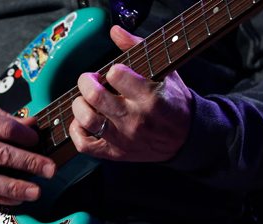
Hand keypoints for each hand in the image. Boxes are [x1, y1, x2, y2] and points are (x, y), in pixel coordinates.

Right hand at [0, 94, 55, 204]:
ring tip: (35, 192)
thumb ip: (2, 117)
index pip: (4, 129)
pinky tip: (15, 199)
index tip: (38, 141)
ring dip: (15, 189)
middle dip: (29, 164)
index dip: (25, 137)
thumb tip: (32, 127)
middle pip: (0, 155)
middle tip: (49, 170)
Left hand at [69, 25, 192, 161]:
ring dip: (79, 105)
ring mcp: (123, 139)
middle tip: (90, 81)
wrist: (186, 139)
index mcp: (150, 97)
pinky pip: (84, 145)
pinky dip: (76, 131)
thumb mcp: (166, 72)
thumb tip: (115, 31)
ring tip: (86, 100)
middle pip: (95, 96)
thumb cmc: (173, 102)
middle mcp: (135, 119)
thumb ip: (139, 49)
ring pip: (87, 119)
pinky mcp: (115, 153)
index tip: (114, 73)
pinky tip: (82, 122)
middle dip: (86, 82)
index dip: (112, 70)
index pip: (116, 75)